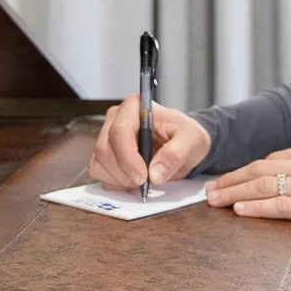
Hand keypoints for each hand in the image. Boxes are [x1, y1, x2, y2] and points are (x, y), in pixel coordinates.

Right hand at [88, 95, 211, 189]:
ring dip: (120, 179)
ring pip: (99, 162)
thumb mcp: (191, 140)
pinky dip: (116, 182)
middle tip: (145, 183)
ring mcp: (107, 136)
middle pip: (105, 149)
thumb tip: (155, 173)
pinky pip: (99, 172)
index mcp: (135, 107)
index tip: (143, 177)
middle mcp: (116, 119)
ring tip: (142, 180)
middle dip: (124, 172)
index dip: (128, 157)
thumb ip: (175, 154)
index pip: (119, 131)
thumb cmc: (185, 135)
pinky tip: (133, 180)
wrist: (183, 145)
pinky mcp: (105, 154)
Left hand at [204, 141, 290, 226]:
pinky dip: (257, 207)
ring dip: (235, 193)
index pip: (272, 159)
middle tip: (209, 189)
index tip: (230, 178)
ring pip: (263, 186)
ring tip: (215, 200)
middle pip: (259, 170)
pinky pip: (280, 205)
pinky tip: (240, 209)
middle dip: (231, 180)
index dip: (246, 170)